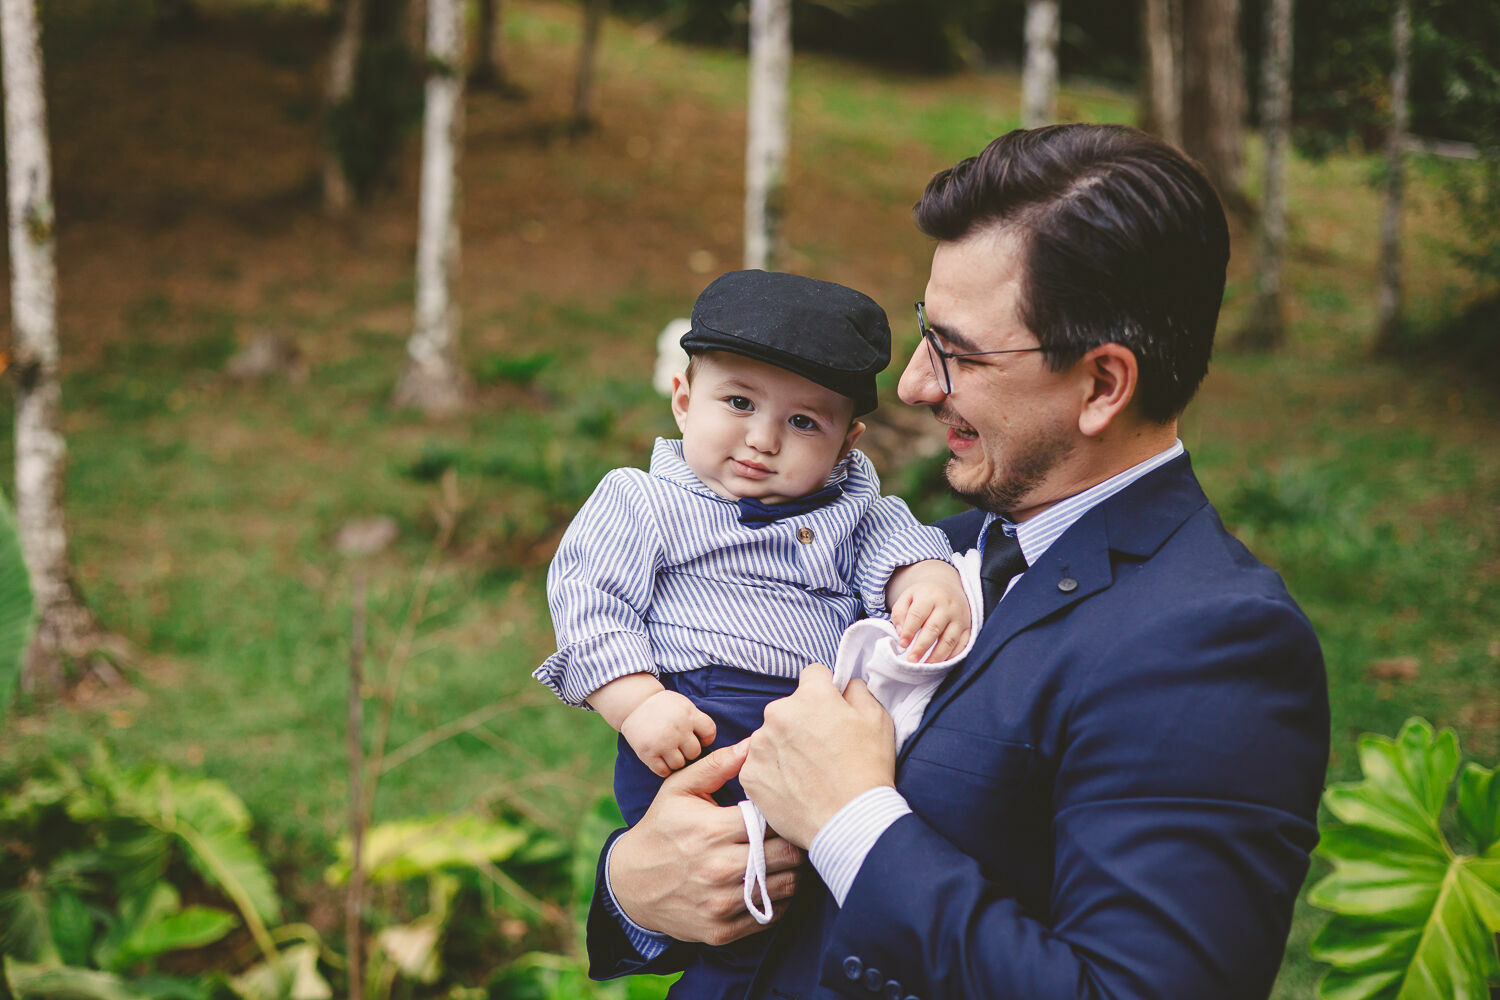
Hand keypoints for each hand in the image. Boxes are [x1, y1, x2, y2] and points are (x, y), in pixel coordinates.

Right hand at [610, 743, 805, 944]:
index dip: (783, 815)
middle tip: (795, 836)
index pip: (773, 821)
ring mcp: (720, 902)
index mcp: (712, 830)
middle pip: (787, 855)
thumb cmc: (661, 829)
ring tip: (786, 859)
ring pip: (785, 887)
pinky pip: (770, 915)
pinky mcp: (721, 930)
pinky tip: (770, 883)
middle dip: (796, 843)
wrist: (629, 884)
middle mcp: (718, 868)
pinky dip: (779, 900)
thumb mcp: (679, 789)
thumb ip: (717, 765)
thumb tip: (752, 746)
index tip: (784, 812)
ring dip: (792, 872)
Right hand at [621, 690, 717, 776]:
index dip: (706, 738)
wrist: (633, 703)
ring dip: (676, 760)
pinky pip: (664, 771)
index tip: (697, 738)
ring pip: (680, 764)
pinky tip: (660, 758)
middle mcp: (677, 728)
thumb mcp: (684, 705)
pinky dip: (663, 768)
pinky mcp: (648, 753)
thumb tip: (719, 743)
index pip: (709, 733)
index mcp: (688, 714)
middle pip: (695, 752)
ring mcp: (662, 742)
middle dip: (688, 750)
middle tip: (678, 744)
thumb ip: (697, 721)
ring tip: (668, 751)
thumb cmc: (664, 706)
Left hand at [741, 664, 895, 848]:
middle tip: (822, 748)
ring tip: (809, 772)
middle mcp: (778, 714)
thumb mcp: (878, 720)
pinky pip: (760, 763)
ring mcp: (760, 745)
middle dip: (803, 720)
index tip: (832, 711)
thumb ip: (857, 691)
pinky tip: (794, 786)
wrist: (850, 822)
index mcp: (810, 696)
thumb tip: (844, 684)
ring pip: (772, 735)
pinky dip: (773, 772)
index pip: (813, 675)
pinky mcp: (750, 774)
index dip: (826, 691)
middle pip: (789, 707)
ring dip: (785, 746)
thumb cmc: (867, 771)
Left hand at [887, 560, 970, 661]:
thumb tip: (901, 634)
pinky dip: (952, 656)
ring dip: (937, 656)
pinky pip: (962, 644)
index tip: (902, 644)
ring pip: (949, 640)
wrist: (948, 586)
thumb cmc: (924, 595)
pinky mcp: (968, 627)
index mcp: (929, 596)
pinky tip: (941, 664)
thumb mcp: (908, 597)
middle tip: (911, 661)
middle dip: (922, 647)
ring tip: (925, 667)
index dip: (909, 631)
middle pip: (934, 629)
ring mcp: (960, 617)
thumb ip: (899, 613)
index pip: (917, 615)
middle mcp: (947, 606)